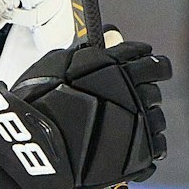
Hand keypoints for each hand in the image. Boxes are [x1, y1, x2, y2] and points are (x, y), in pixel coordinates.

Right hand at [0, 29, 170, 188]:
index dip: (145, 65)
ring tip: (118, 128)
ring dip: (143, 119)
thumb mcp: (55, 65)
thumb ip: (86, 52)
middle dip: (141, 92)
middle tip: (120, 101)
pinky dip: (145, 148)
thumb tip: (113, 35)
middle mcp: (134, 92)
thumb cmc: (35, 104)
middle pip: (154, 89)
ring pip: (156, 117)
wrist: (31, 149)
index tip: (138, 70)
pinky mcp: (140, 154)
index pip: (150, 60)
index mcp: (116, 67)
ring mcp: (139, 124)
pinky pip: (156, 148)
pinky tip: (127, 149)